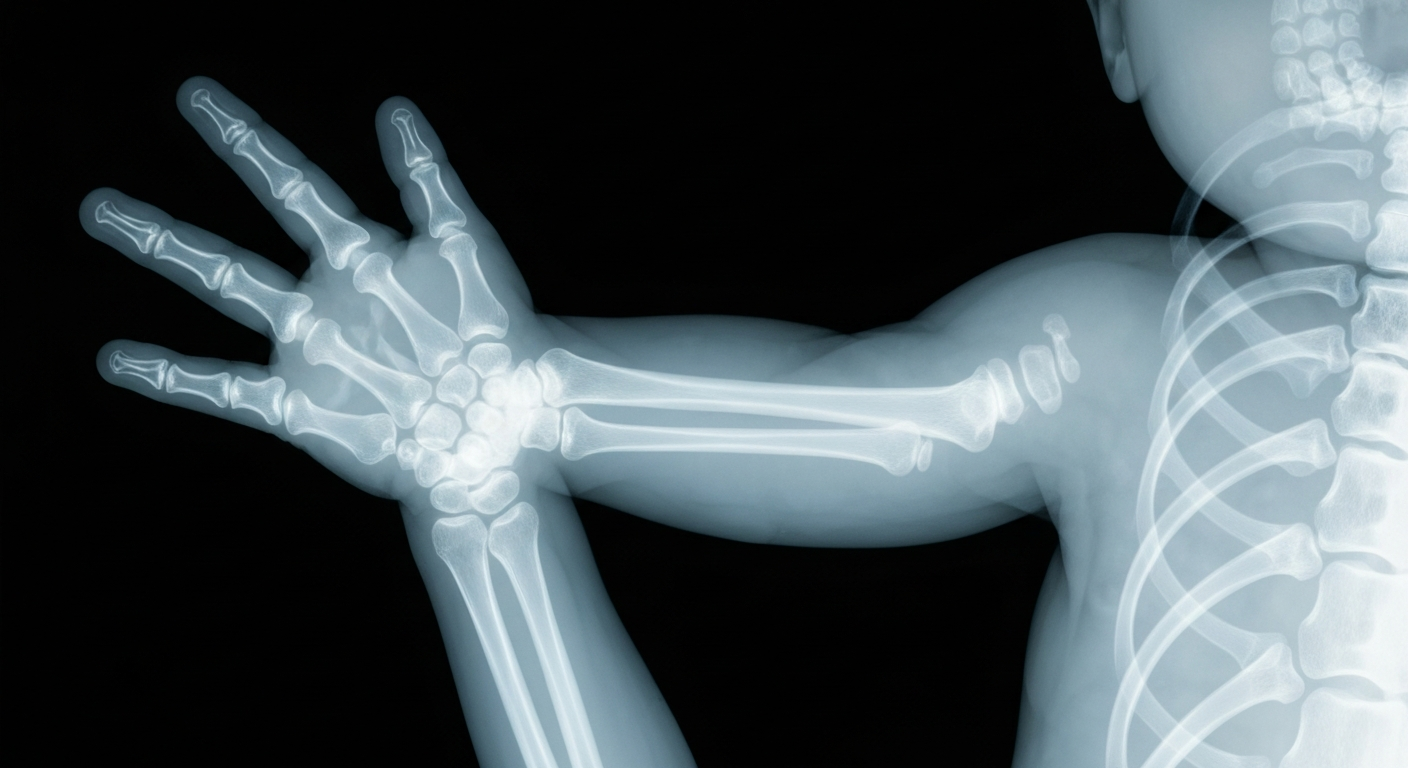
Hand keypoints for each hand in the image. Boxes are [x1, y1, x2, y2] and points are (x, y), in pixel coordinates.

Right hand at [83, 77, 560, 514]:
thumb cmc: (501, 333)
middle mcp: (324, 297)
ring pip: (225, 299)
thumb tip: (394, 109)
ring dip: (165, 265)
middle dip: (168, 228)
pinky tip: (121, 362)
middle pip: (235, 252)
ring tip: (110, 236)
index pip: (290, 186)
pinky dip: (175, 379)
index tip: (197, 99)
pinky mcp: (303, 407)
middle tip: (103, 200)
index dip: (244, 142)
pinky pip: (227, 391)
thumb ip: (427, 181)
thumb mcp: (468, 244)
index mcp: (361, 255)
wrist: (505, 418)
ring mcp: (310, 350)